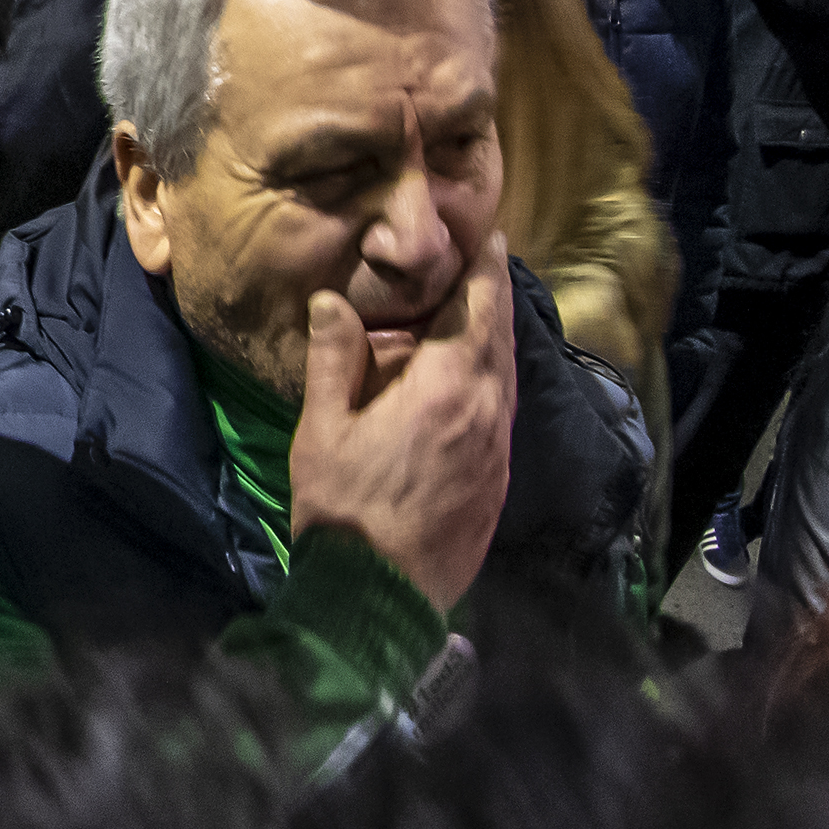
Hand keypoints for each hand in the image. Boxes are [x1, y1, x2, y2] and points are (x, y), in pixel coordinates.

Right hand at [285, 237, 517, 615]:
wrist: (380, 596)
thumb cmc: (343, 506)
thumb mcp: (323, 427)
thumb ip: (334, 358)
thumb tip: (334, 301)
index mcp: (445, 389)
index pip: (477, 310)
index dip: (484, 268)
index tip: (488, 233)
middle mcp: (486, 411)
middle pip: (500, 337)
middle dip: (492, 296)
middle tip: (482, 261)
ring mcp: (498, 447)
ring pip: (505, 375)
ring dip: (492, 338)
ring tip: (473, 312)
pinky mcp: (497, 477)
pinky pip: (501, 409)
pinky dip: (489, 378)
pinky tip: (465, 379)